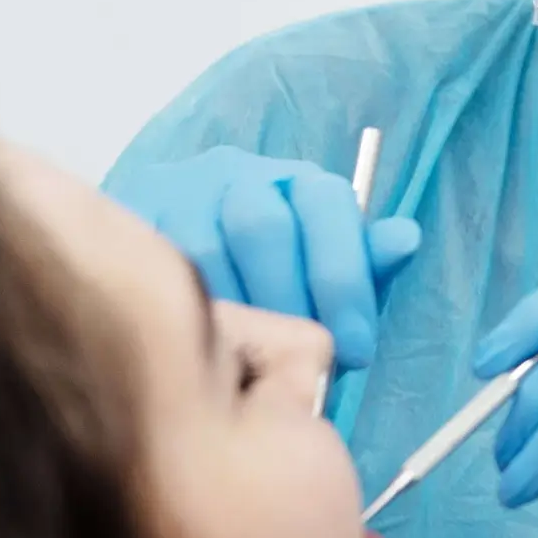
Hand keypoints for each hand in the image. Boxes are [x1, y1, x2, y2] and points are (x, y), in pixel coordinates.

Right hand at [108, 147, 420, 370]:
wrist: (175, 272)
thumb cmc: (275, 281)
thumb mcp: (330, 276)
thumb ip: (365, 265)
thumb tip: (405, 238)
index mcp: (299, 184)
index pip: (328, 206)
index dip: (345, 281)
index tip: (355, 348)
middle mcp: (239, 175)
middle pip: (263, 225)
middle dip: (288, 301)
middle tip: (298, 359)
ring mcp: (179, 192)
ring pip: (205, 248)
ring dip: (235, 314)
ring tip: (251, 363)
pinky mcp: (132, 219)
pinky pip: (155, 265)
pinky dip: (184, 313)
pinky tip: (203, 347)